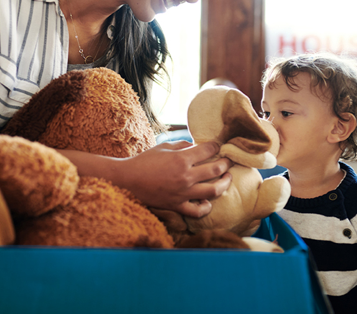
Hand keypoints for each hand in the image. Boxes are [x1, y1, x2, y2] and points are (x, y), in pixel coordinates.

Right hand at [117, 141, 232, 217]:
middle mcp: (185, 176)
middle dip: (225, 163)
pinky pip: (198, 211)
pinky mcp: (177, 205)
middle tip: (228, 161)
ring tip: (227, 178)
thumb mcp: (162, 147)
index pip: (207, 150)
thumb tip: (195, 146)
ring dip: (224, 184)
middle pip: (215, 170)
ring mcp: (183, 193)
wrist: (128, 179)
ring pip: (213, 191)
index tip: (218, 145)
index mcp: (181, 159)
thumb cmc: (144, 161)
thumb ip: (181, 145)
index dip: (215, 146)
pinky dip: (206, 207)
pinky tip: (208, 201)